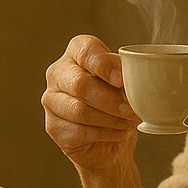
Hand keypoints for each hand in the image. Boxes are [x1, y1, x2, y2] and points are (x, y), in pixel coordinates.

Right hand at [42, 35, 140, 173]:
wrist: (112, 136)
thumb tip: (136, 79)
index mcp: (76, 53)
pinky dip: (104, 134)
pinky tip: (117, 133)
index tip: (121, 81)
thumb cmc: (119, 101)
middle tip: (130, 110)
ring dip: (110, 119)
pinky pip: (79, 132)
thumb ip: (129, 76)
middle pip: (80, 83)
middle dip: (109, 100)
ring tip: (127, 123)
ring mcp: (51, 100)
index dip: (104, 65)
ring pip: (79, 111)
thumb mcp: (128, 83)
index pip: (85, 50)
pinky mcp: (53, 126)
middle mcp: (58, 73)